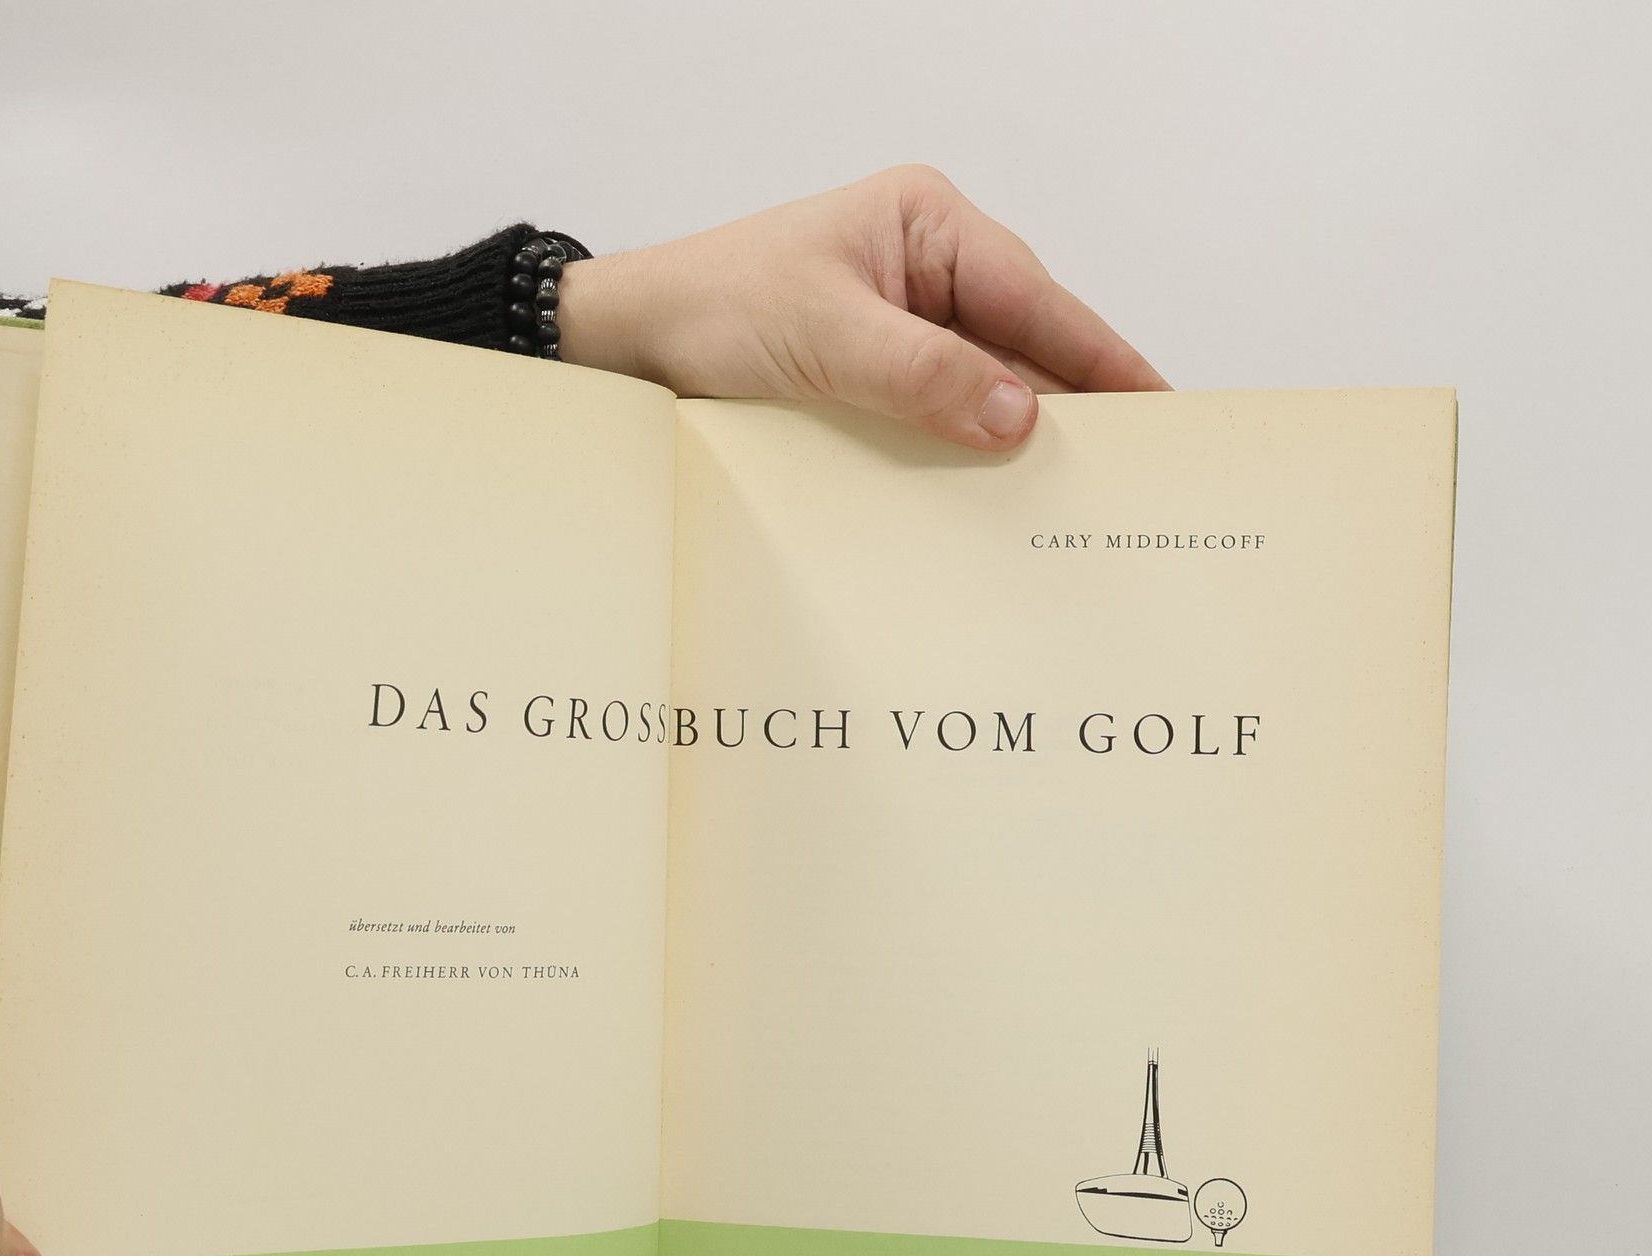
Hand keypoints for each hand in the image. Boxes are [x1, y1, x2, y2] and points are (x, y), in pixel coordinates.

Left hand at [560, 165, 1165, 450]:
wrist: (626, 344)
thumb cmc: (711, 309)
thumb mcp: (825, 337)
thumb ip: (925, 375)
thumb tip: (1021, 416)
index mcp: (927, 226)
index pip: (1036, 298)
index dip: (1101, 358)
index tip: (1158, 405)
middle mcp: (925, 271)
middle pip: (1023, 345)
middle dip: (1068, 407)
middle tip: (1128, 474)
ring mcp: (902, 328)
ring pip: (985, 389)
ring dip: (1014, 441)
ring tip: (1071, 500)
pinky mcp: (875, 379)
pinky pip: (940, 418)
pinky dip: (963, 455)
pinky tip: (989, 499)